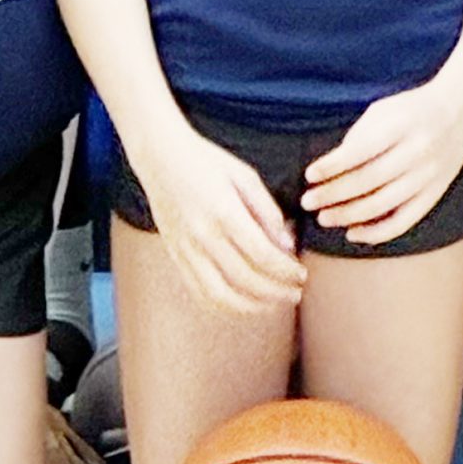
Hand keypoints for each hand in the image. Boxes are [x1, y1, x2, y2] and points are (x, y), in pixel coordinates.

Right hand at [136, 130, 305, 314]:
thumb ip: (268, 211)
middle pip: (246, 280)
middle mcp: (203, 236)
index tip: (302, 274)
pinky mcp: (176, 256)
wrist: (160, 157)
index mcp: (224, 212)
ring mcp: (186, 250)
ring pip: (221, 295)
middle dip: (277, 292)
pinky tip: (243, 303)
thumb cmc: (207, 161)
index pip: (262, 256)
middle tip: (296, 292)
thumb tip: (287, 246)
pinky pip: (200, 292)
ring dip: (252, 306)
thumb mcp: (245, 176)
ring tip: (274, 303)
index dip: (286, 271)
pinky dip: (224, 305)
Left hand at [303, 76, 462, 248]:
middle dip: (333, 194)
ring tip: (324, 218)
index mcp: (402, 125)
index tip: (309, 175)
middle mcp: (418, 152)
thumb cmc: (411, 109)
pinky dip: (377, 233)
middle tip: (308, 202)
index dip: (332, 166)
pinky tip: (353, 233)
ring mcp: (428, 176)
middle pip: (369, 181)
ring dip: (349, 215)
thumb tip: (329, 169)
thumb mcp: (383, 109)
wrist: (460, 111)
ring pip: (383, 204)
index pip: (361, 151)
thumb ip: (358, 136)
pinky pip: (404, 221)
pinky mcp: (434, 194)